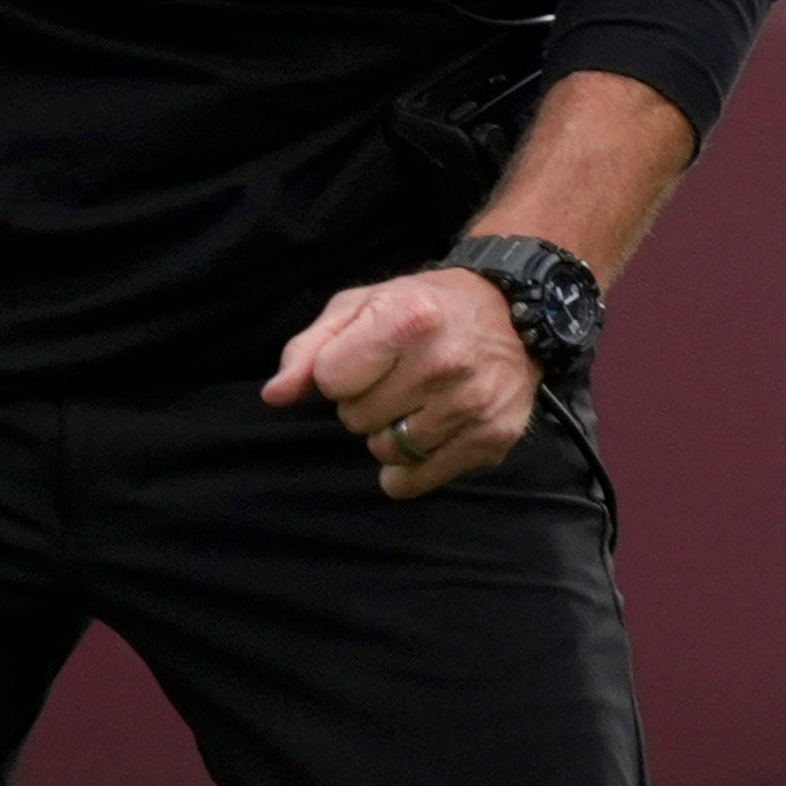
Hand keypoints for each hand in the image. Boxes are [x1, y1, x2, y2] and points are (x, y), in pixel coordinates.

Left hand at [264, 266, 535, 499]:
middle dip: (364, 401)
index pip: (330, 379)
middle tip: (395, 377)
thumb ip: (310, 348)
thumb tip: (274, 395)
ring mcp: (471, 405)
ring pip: (385, 451)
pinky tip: (423, 436)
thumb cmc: (422, 305)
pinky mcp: (491, 439)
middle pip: (356, 419)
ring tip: (414, 400)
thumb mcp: (361, 305)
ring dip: (388, 432)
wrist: (511, 312)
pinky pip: (418, 480)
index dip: (338, 372)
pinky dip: (409, 470)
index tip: (362, 357)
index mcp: (408, 318)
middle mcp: (443, 363)